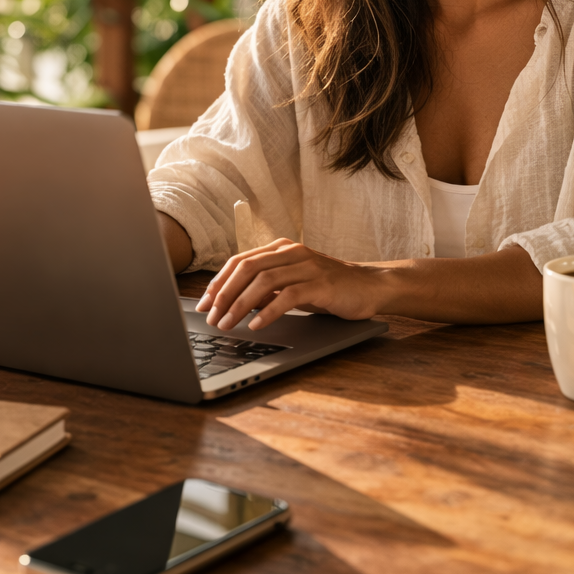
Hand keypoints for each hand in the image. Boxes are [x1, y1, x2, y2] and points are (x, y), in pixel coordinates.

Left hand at [195, 239, 388, 331]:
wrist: (370, 286)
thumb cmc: (328, 287)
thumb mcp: (292, 284)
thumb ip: (266, 288)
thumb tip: (231, 303)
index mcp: (280, 248)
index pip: (240, 261)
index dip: (218, 282)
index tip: (203, 304)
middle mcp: (291, 252)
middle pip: (247, 268)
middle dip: (224, 294)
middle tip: (211, 316)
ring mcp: (307, 266)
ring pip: (263, 281)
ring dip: (240, 305)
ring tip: (227, 324)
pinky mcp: (321, 283)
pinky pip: (288, 295)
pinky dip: (268, 311)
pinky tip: (257, 324)